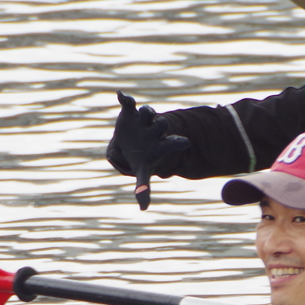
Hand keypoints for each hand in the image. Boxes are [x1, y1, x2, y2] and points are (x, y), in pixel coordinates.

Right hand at [110, 91, 188, 209]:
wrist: (132, 140)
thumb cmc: (142, 157)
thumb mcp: (143, 171)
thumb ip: (143, 187)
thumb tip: (143, 209)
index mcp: (162, 144)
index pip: (174, 142)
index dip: (178, 142)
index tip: (184, 142)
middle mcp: (155, 129)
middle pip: (161, 124)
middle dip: (160, 124)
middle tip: (160, 125)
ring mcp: (143, 120)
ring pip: (148, 112)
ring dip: (147, 112)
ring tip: (144, 112)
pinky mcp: (130, 112)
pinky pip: (128, 103)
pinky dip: (125, 99)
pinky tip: (120, 95)